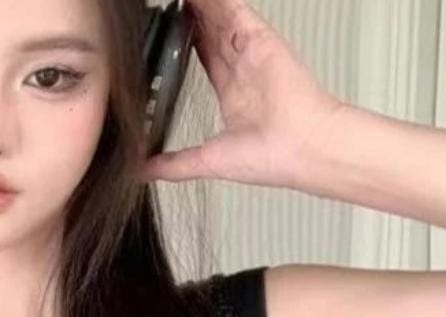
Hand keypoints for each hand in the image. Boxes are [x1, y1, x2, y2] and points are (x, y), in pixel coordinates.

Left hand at [138, 0, 347, 188]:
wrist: (302, 150)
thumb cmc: (271, 158)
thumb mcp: (207, 162)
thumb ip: (173, 164)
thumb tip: (142, 171)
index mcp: (236, 97)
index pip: (208, 60)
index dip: (190, 43)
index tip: (173, 32)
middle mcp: (245, 72)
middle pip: (214, 34)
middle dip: (195, 17)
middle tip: (175, 4)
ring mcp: (253, 54)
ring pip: (222, 19)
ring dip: (204, 6)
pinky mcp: (260, 41)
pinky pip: (237, 12)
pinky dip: (220, 2)